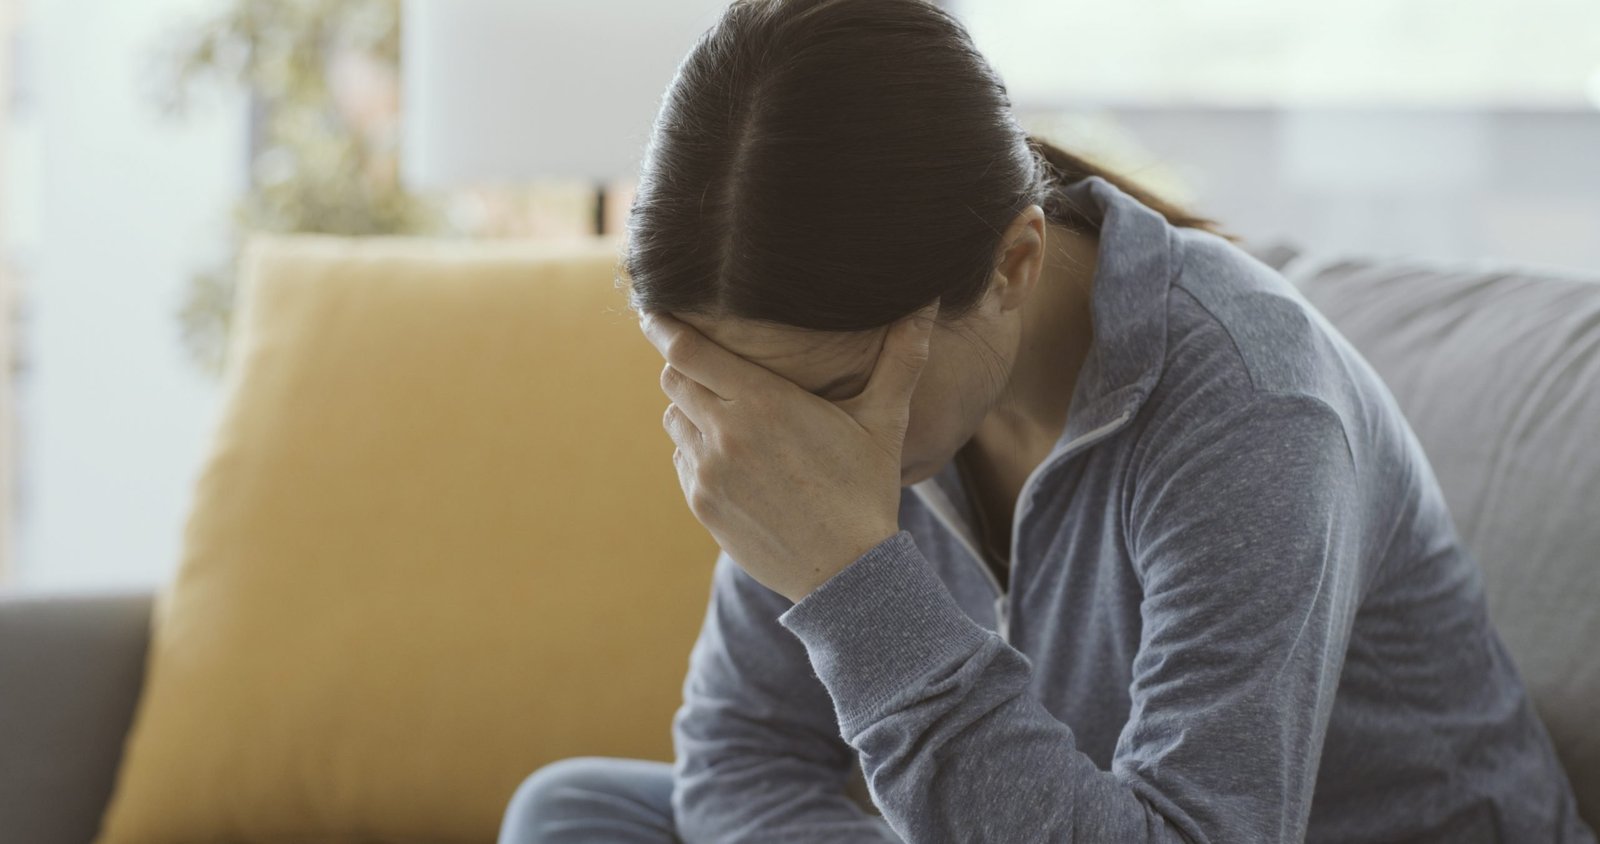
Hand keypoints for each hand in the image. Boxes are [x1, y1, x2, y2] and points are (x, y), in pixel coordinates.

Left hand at [641, 301, 938, 602]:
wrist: (847, 571)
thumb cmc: (868, 488)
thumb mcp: (885, 419)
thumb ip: (902, 357)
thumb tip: (931, 302)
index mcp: (763, 401)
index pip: (687, 350)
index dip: (666, 327)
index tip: (658, 312)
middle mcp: (726, 432)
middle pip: (673, 379)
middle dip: (686, 366)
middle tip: (707, 362)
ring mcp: (708, 471)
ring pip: (674, 418)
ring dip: (691, 408)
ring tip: (728, 413)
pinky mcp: (702, 503)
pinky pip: (682, 458)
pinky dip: (697, 449)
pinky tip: (734, 457)